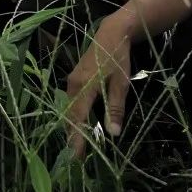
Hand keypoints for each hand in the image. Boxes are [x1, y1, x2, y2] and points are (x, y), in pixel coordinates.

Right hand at [65, 23, 130, 157]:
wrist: (111, 32)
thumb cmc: (118, 56)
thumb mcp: (121, 83)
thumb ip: (116, 108)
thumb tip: (113, 134)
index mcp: (84, 86)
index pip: (78, 118)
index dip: (76, 138)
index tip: (76, 157)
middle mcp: (73, 85)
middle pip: (70, 116)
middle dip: (73, 137)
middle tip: (78, 158)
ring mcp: (71, 82)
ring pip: (69, 110)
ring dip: (73, 127)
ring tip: (79, 146)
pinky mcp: (73, 80)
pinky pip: (71, 102)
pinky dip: (75, 116)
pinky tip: (81, 126)